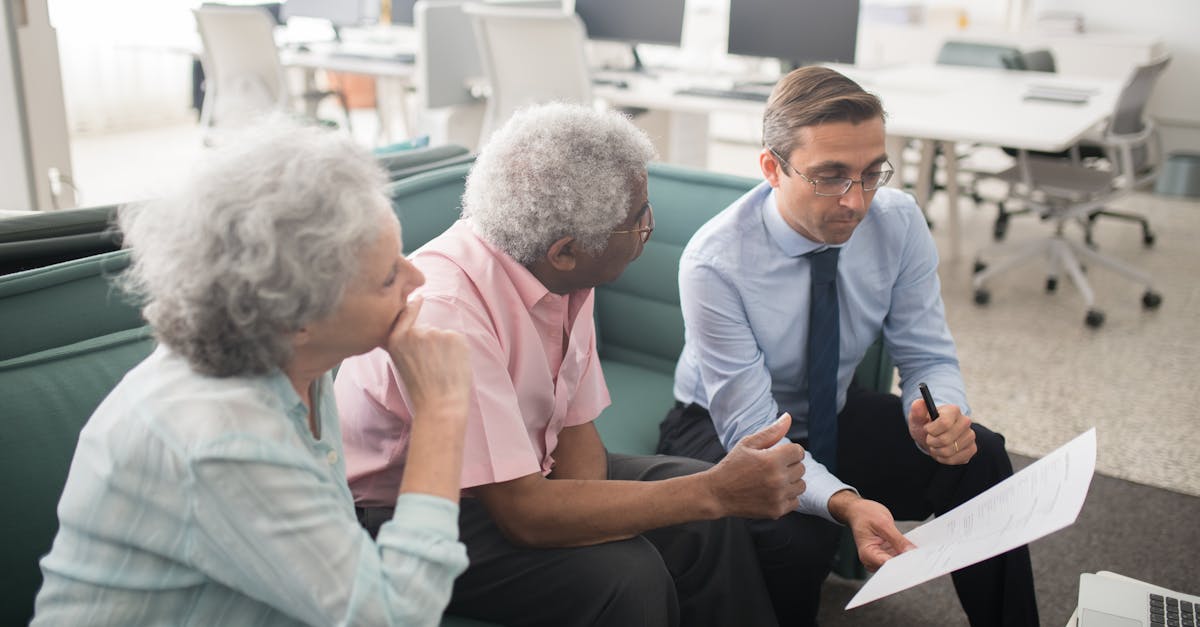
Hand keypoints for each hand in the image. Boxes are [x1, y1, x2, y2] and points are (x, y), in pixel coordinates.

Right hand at [385, 297, 471, 419]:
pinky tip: (452, 366)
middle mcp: (414, 332)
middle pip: (427, 328)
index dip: (412, 305)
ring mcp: (435, 333)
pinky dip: (457, 350)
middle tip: (431, 366)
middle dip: (430, 342)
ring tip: (441, 368)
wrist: (440, 405)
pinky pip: (456, 339)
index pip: (405, 313)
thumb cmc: (420, 389)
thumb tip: (411, 325)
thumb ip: (403, 343)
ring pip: (442, 335)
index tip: (419, 298)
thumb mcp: (400, 362)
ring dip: (444, 346)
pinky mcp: (455, 336)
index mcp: (396, 339)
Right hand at [704, 414, 806, 519]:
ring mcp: (778, 496)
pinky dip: (787, 497)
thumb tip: (788, 417)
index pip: (799, 452)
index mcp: (772, 460)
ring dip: (791, 481)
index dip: (790, 451)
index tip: (779, 455)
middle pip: (801, 468)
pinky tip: (773, 492)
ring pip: (801, 485)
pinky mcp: (777, 510)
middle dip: (790, 465)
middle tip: (772, 468)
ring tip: (774, 480)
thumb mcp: (748, 444)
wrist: (717, 494)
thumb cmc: (731, 466)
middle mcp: (778, 479)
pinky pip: (795, 501)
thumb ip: (771, 432)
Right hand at [830, 492, 914, 571]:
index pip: (888, 565)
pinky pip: (898, 557)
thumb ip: (898, 539)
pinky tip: (911, 547)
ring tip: (917, 550)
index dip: (904, 563)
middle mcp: (871, 560)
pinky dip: (905, 552)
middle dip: (907, 561)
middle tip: (922, 554)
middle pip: (893, 567)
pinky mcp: (884, 555)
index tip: (918, 559)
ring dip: (908, 557)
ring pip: (897, 563)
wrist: (858, 510)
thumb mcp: (883, 523)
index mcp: (867, 554)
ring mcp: (878, 558)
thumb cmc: (865, 514)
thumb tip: (911, 552)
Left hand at [908, 398, 975, 464]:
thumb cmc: (925, 425)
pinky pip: (955, 459)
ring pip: (949, 451)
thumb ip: (917, 411)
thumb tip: (919, 402)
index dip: (931, 430)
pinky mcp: (972, 449)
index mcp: (953, 410)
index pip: (944, 423)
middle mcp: (965, 421)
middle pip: (946, 439)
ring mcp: (970, 435)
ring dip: (936, 451)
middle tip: (929, 439)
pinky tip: (942, 452)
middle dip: (932, 442)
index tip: (927, 429)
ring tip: (935, 446)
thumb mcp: (917, 418)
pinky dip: (944, 459)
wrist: (933, 436)